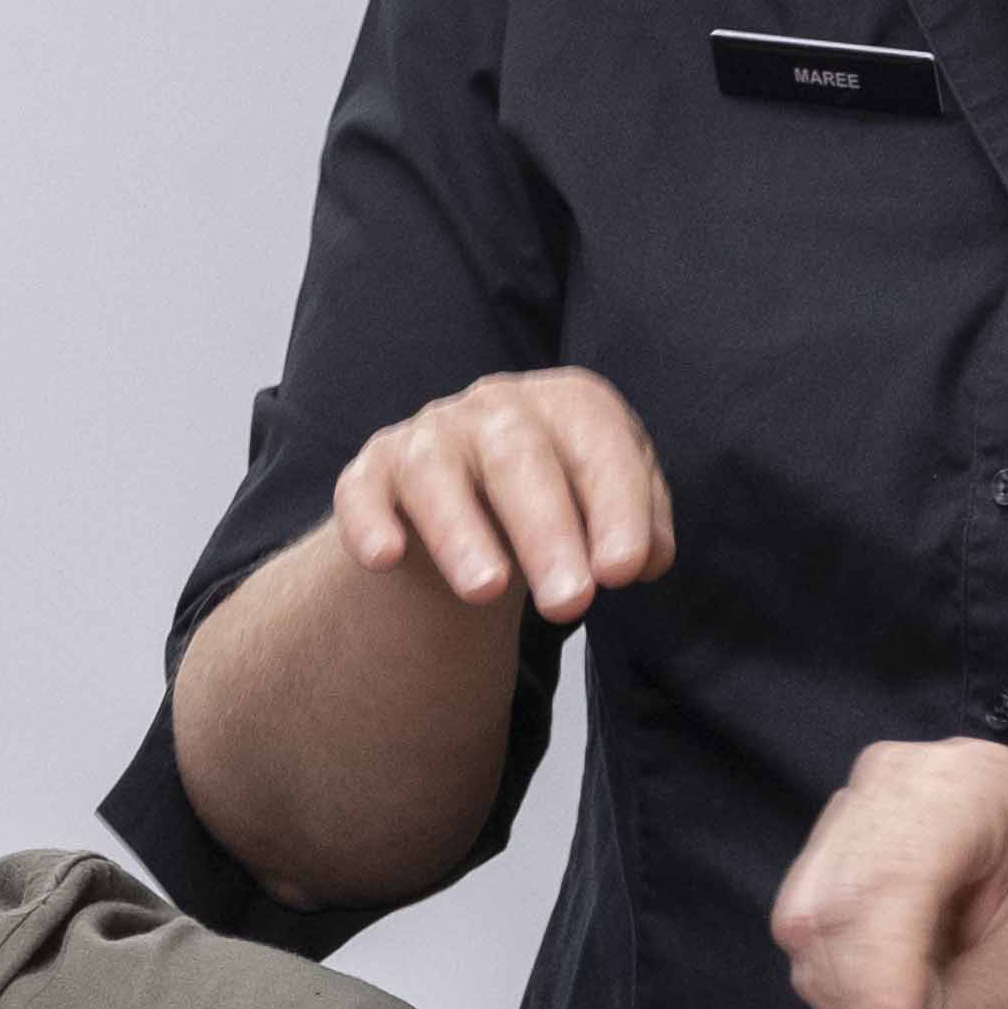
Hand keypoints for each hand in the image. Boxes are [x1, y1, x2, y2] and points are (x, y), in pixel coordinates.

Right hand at [332, 369, 670, 624]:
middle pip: (519, 458)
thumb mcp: (610, 507)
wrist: (474, 502)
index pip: (598, 445)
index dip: (616, 508)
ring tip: (489, 592)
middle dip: (547, 531)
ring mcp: (429, 436)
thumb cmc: (560, 501)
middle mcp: (496, 408)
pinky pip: (363, 492)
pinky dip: (370, 522)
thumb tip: (644, 559)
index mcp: (568, 405)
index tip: (623, 573)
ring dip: (462, 532)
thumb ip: (638, 529)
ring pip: (437, 473)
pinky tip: (385, 559)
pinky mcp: (372, 474)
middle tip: (570, 602)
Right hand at [769, 738, 1007, 1008]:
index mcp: (970, 788)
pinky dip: (849, 978)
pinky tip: (911, 983)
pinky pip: (809, 926)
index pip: (885, 883)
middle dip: (862, 999)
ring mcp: (860, 802)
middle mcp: (897, 779)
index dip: (877, 975)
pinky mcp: (840, 838)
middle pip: (827, 906)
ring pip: (805, 922)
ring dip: (852, 995)